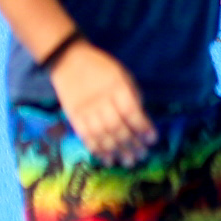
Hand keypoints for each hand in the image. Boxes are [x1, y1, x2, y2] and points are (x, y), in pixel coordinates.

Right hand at [50, 41, 152, 164]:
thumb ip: (132, 97)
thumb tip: (141, 123)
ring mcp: (86, 109)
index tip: (152, 139)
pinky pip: (86, 137)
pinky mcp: (74, 117)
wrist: (68, 60)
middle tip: (141, 155)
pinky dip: (98, 151)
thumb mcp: (122, 75)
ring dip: (116, 151)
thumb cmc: (100, 68)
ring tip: (127, 161)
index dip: (143, 127)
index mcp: (116, 86)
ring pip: (102, 136)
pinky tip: (108, 159)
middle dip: (131, 144)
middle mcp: (101, 100)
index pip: (131, 112)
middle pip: (117, 127)